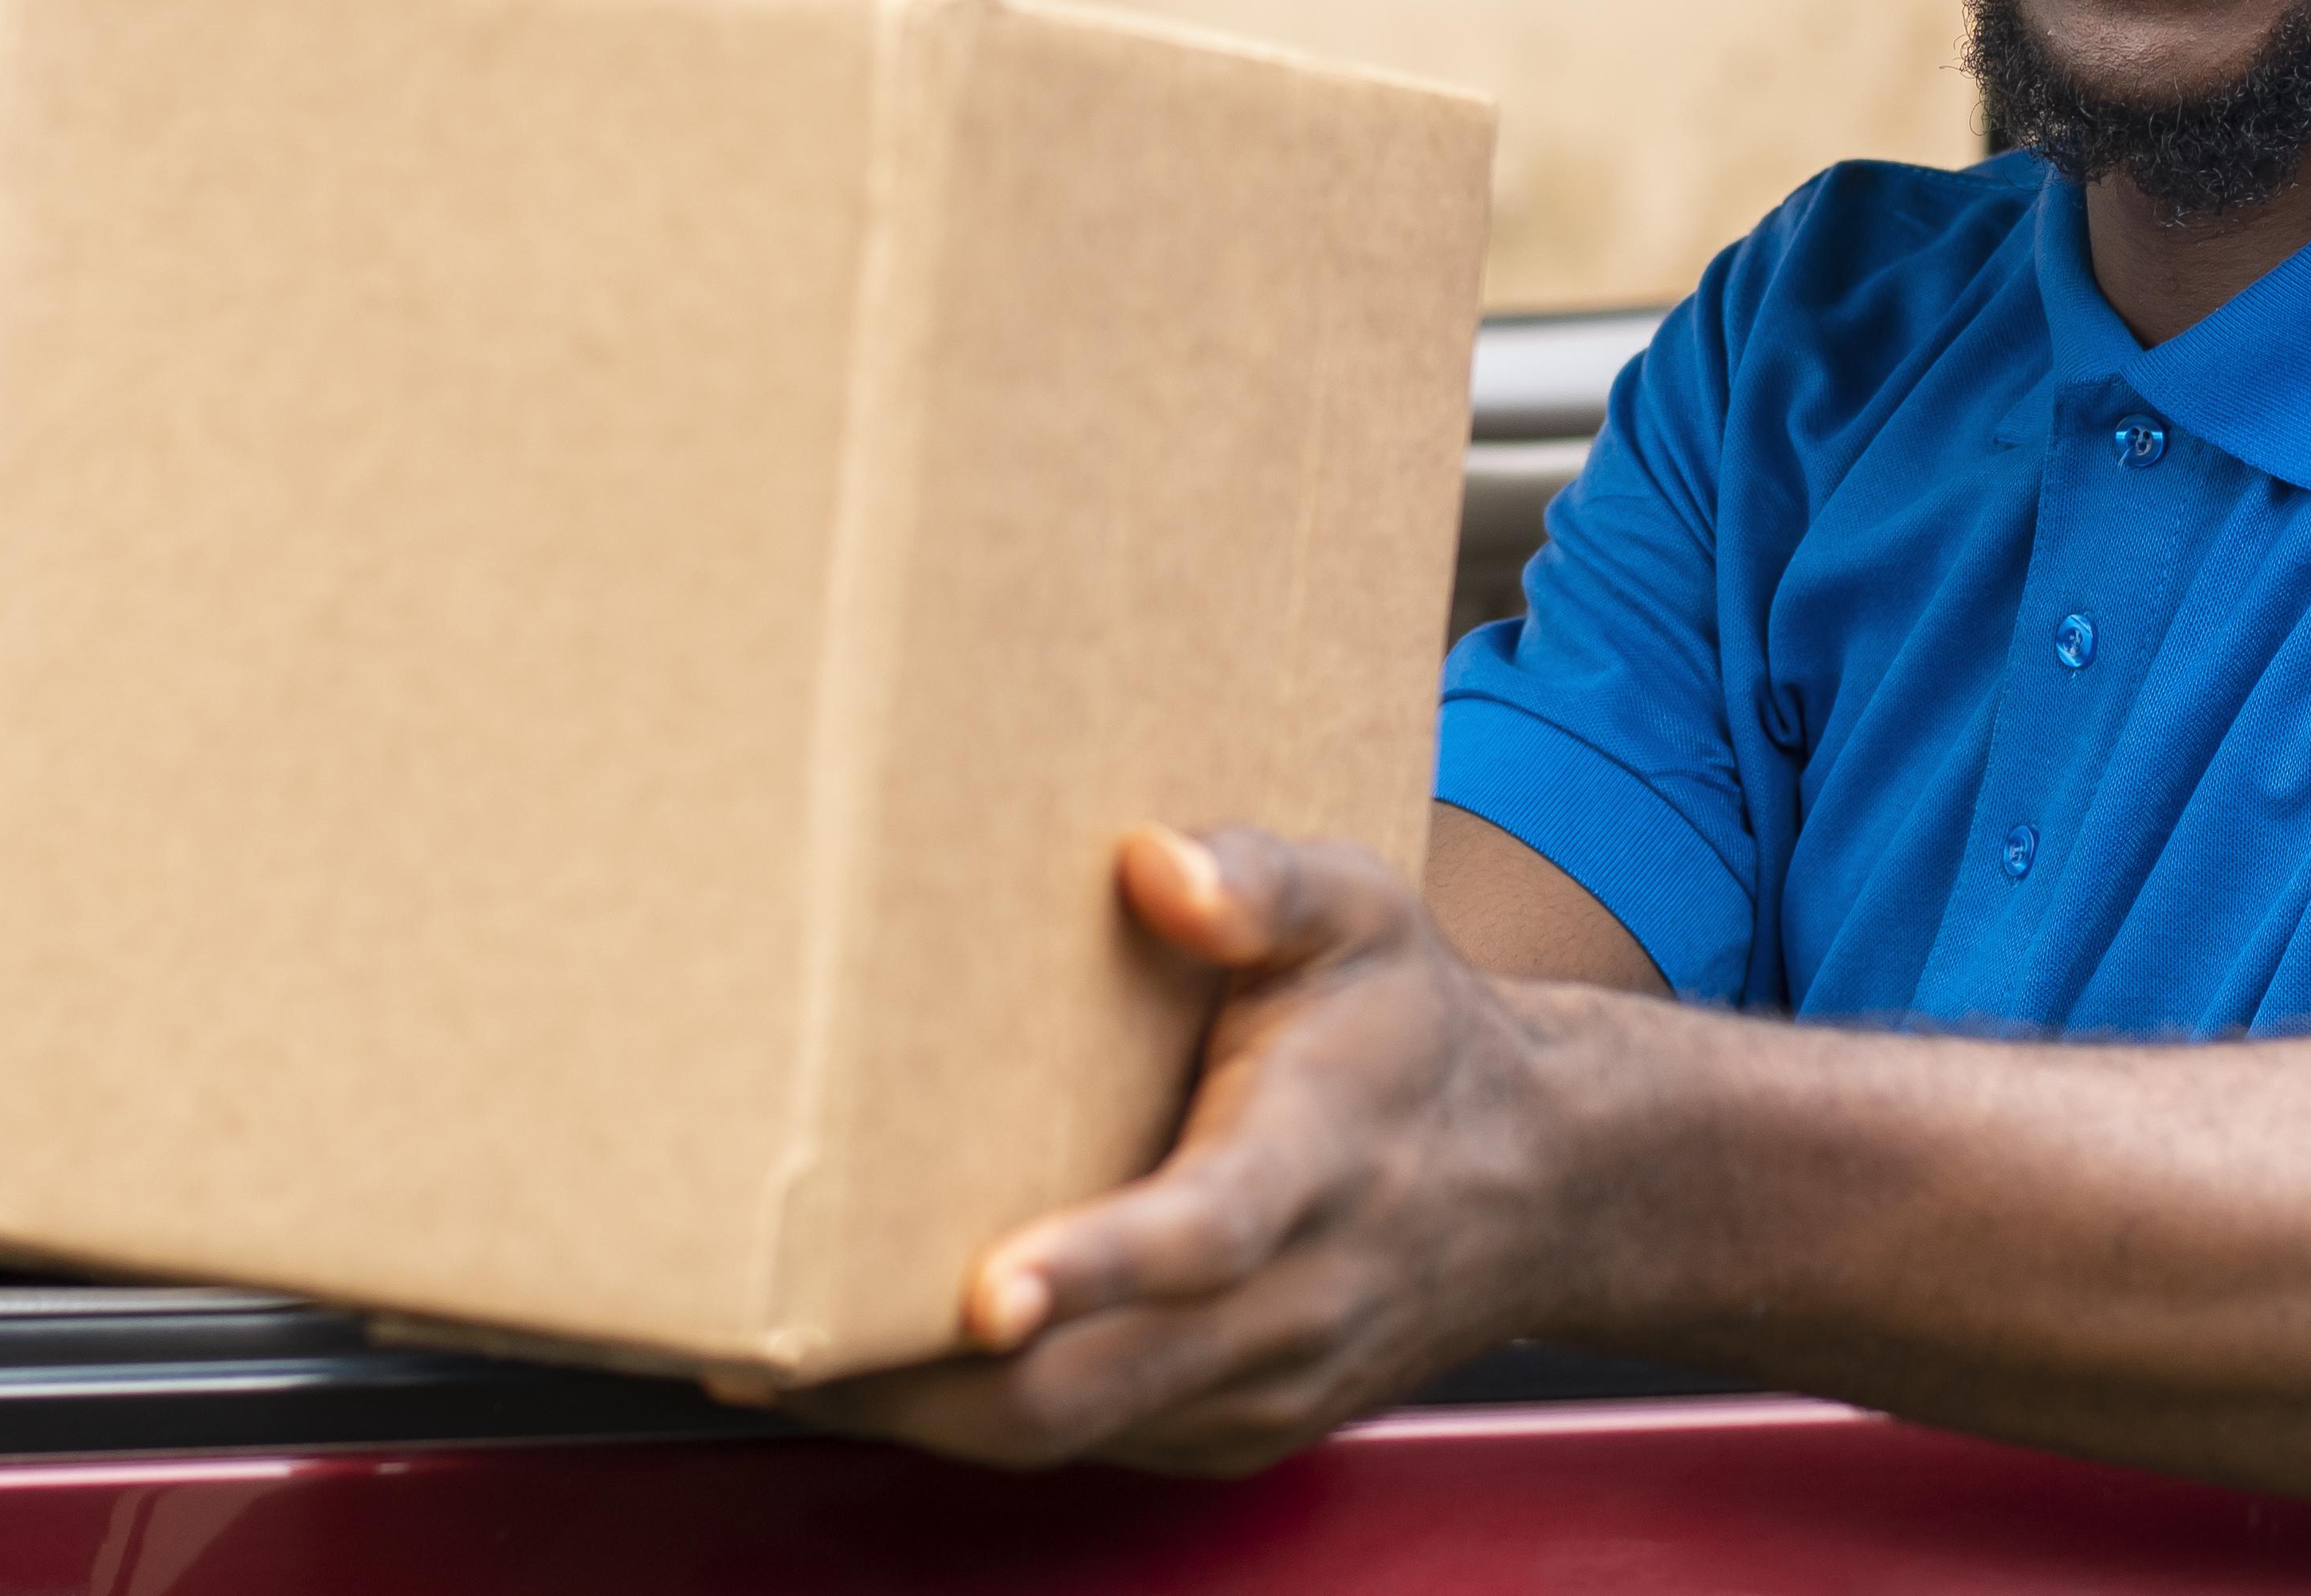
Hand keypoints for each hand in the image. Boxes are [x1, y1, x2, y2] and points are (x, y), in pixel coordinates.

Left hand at [770, 822, 1573, 1473]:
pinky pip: (1086, 1445)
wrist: (1541, 1185)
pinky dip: (978, 1417)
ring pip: (1069, 1435)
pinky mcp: (1230, 1432)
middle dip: (926, 1383)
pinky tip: (884, 1362)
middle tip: (769, 1346)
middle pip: (1093, 1385)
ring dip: (924, 1412)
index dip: (1098, 1266)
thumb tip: (1154, 864)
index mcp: (1317, 1158)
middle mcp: (1292, 1301)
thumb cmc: (1411, 1030)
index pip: (1207, 1230)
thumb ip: (1263, 878)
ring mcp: (1260, 1387)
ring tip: (777, 1359)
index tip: (989, 1287)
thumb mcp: (1366, 911)